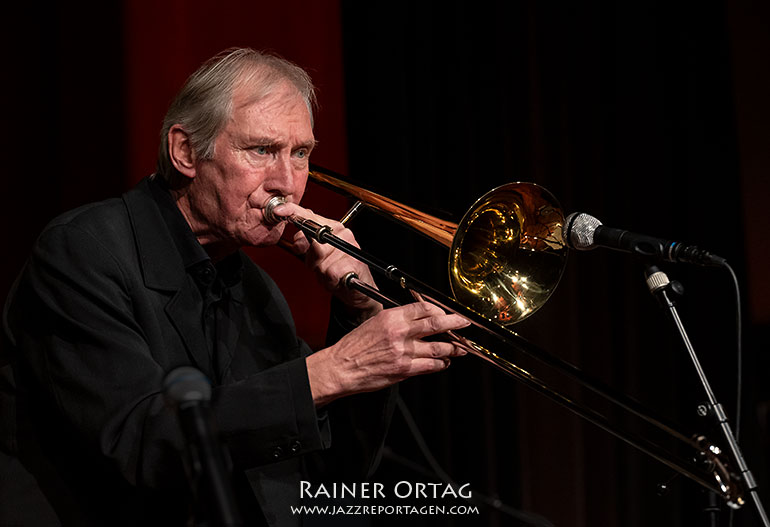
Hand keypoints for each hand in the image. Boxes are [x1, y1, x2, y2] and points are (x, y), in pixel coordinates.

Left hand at [271, 201, 380, 318]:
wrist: (357, 288)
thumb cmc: (337, 269)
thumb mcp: (318, 254)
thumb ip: (305, 242)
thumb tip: (296, 234)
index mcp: (334, 227)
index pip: (310, 216)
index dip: (293, 212)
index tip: (280, 211)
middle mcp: (343, 234)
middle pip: (312, 240)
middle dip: (311, 257)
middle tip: (319, 265)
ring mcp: (349, 248)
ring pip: (320, 260)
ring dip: (320, 271)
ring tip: (330, 273)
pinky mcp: (354, 263)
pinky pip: (330, 273)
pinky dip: (329, 280)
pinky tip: (337, 279)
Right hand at [306, 302, 470, 405]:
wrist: (341, 367)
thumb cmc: (354, 346)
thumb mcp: (374, 323)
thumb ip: (396, 320)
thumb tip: (416, 318)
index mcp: (391, 318)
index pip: (423, 308)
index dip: (440, 310)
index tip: (446, 313)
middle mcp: (399, 333)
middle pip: (436, 324)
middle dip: (455, 324)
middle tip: (464, 324)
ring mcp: (403, 352)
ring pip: (438, 347)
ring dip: (453, 348)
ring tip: (460, 348)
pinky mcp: (404, 370)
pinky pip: (430, 365)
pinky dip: (440, 364)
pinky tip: (443, 362)